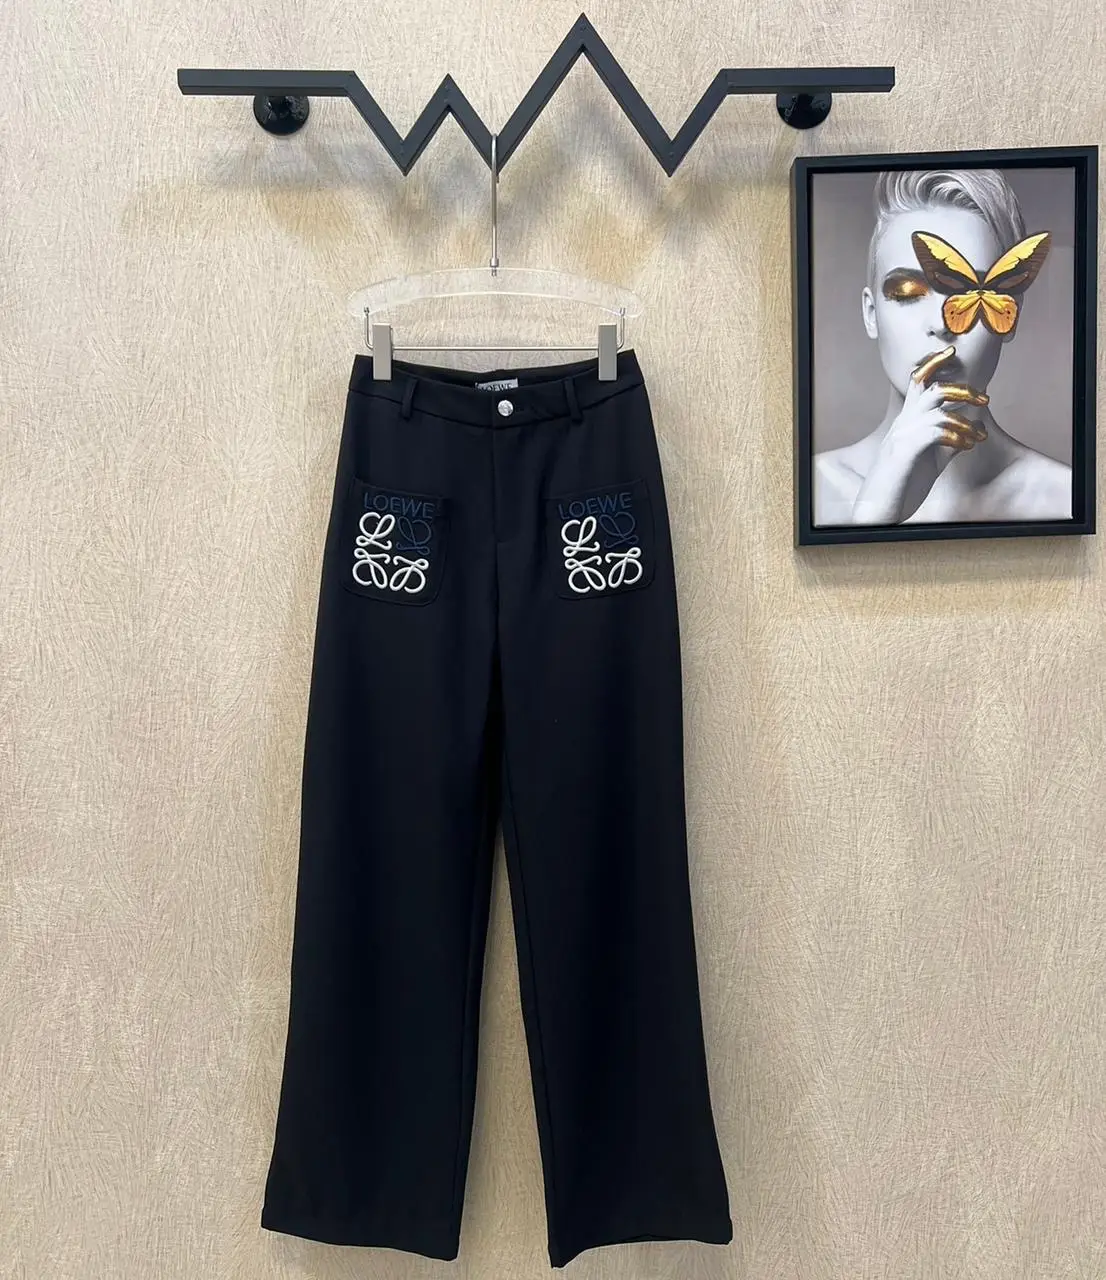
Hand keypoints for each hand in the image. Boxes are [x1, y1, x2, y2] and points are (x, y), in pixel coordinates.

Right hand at [851, 346, 989, 524]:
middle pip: (933, 389)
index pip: (918, 382)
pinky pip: (935, 432)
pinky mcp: (905, 452)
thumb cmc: (903, 485)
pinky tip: (967, 446)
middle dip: (963, 389)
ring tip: (978, 434)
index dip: (934, 363)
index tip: (951, 351)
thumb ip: (949, 443)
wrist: (879, 510)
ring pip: (937, 408)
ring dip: (965, 419)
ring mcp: (902, 437)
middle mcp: (903, 424)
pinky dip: (957, 436)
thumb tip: (973, 430)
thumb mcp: (932, 461)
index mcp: (907, 422)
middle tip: (985, 400)